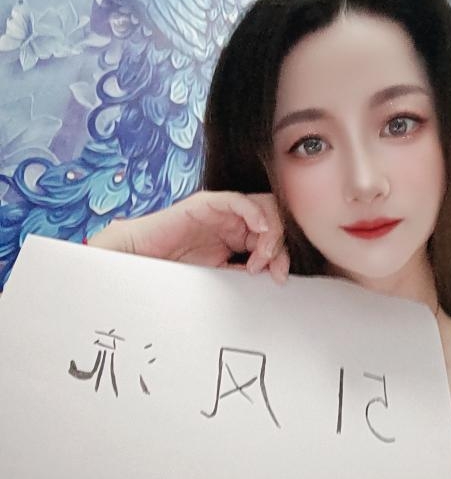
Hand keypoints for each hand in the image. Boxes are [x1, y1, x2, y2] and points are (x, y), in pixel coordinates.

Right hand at [88, 191, 288, 283]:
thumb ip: (242, 272)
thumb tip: (273, 278)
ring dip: (270, 232)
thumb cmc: (172, 268)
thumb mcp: (218, 275)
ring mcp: (222, 211)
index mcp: (238, 236)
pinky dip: (255, 213)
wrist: (139, 259)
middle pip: (273, 220)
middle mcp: (233, 221)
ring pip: (263, 207)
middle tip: (274, 268)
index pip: (273, 237)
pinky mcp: (207, 203)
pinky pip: (239, 200)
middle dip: (280, 245)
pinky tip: (260, 230)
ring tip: (262, 255)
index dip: (281, 255)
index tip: (279, 276)